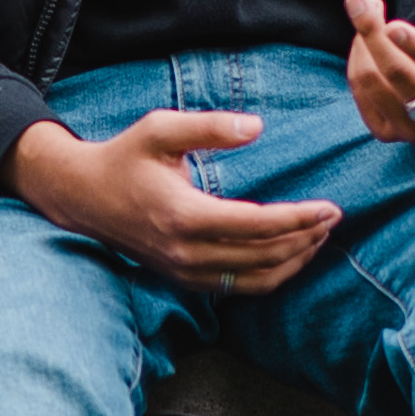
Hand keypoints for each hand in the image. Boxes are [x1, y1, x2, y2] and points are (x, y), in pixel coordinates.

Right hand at [15, 110, 341, 291]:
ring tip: (319, 236)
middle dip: (304, 238)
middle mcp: (185, 252)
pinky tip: (289, 255)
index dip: (298, 219)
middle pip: (263, 256)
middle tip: (332, 218)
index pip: (256, 225)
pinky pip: (238, 288)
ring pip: (255, 280)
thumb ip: (209, 127)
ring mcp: (184, 271)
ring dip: (293, 261)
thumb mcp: (160, 128)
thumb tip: (257, 127)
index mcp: (183, 215)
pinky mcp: (184, 280)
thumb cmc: (124, 157)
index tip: (329, 208)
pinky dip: (271, 276)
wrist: (82, 197)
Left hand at [344, 0, 414, 146]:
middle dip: (372, 32)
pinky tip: (364, 39)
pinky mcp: (388, 131)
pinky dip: (356, 61)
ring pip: (372, 82)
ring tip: (366, 11)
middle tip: (360, 0)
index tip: (393, 25)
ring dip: (361, 40)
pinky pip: (361, 94)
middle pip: (397, 74)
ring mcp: (414, 130)